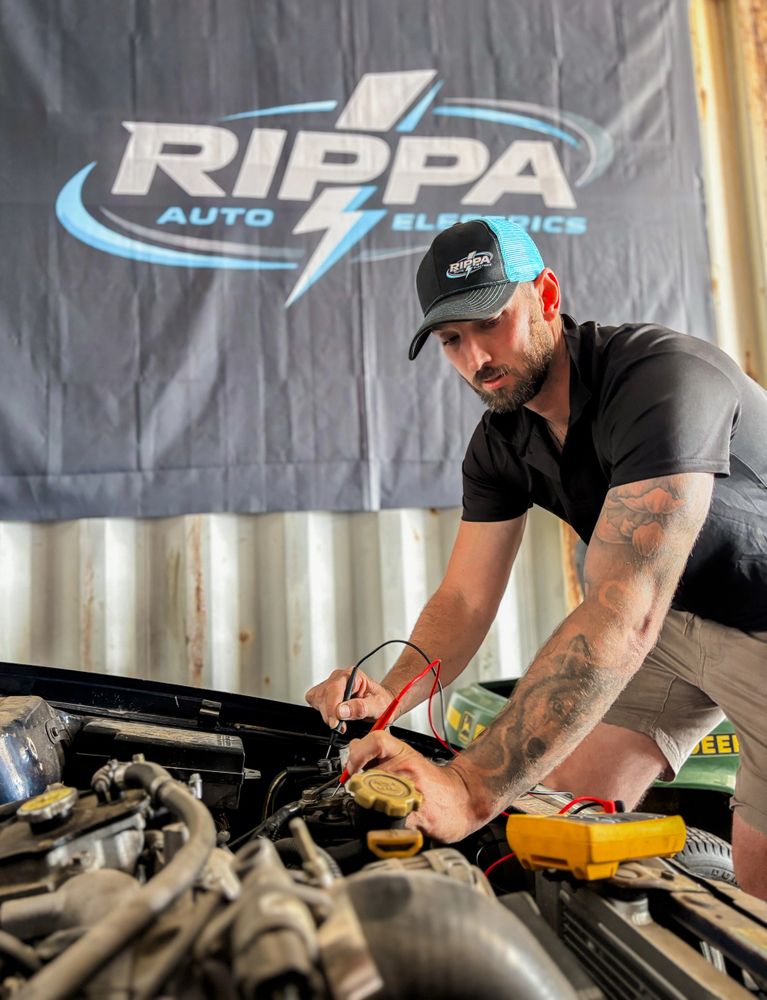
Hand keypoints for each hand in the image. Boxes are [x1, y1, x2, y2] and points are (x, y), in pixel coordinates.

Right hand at [305, 668, 394, 730]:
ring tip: (341, 722)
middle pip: (323, 694)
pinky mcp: (324, 693)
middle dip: (330, 714)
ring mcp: (330, 684)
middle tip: (341, 726)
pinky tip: (334, 717)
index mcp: (352, 675)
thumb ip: (361, 708)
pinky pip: (314, 702)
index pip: (334, 688)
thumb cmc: (381, 702)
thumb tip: (342, 711)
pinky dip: (322, 712)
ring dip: (326, 714)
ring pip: (316, 699)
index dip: (332, 707)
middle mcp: (339, 677)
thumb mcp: (378, 706)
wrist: (382, 703)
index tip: (335, 722)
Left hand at [346, 730, 482, 841]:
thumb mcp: (407, 758)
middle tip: (366, 794)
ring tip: (380, 807)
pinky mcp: (416, 815)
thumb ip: (379, 755)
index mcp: (402, 753)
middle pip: (366, 775)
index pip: (374, 741)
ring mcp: (411, 791)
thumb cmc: (432, 782)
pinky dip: (382, 824)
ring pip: (373, 797)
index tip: (352, 767)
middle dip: (359, 788)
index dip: (358, 754)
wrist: (463, 798)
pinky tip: (390, 821)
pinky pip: (387, 819)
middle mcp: (406, 769)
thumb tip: (353, 754)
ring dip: (369, 805)